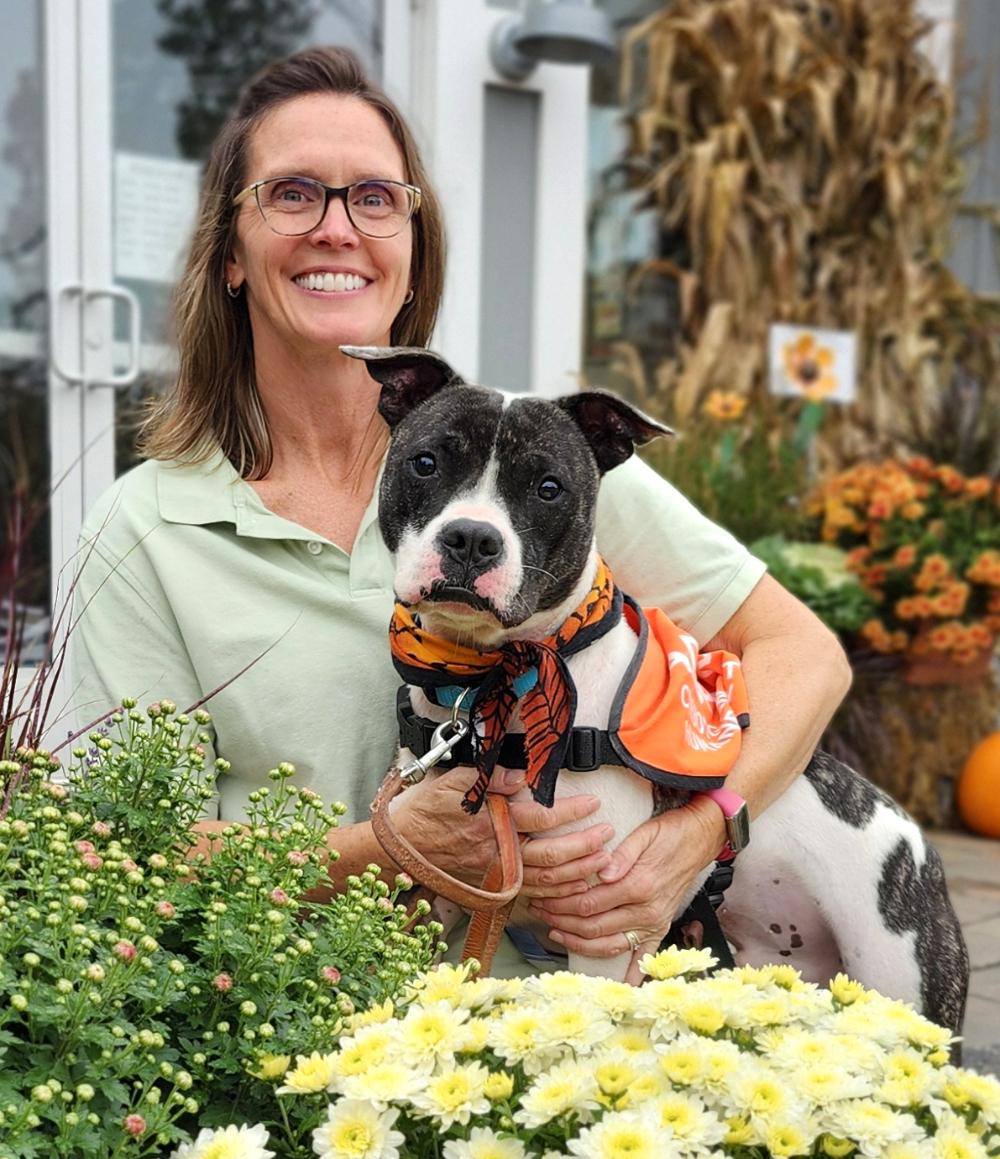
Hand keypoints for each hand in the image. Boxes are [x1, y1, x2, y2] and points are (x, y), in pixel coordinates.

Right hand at [392, 766, 608, 886]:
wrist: (403, 848)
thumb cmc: (429, 810)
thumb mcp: (454, 782)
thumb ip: (491, 777)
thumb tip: (522, 776)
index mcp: (491, 823)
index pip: (540, 817)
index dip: (570, 811)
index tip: (592, 803)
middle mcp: (497, 853)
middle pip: (552, 855)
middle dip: (585, 845)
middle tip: (608, 832)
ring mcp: (497, 875)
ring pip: (547, 880)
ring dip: (579, 871)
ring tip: (604, 859)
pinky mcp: (495, 888)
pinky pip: (534, 896)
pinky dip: (559, 895)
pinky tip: (578, 887)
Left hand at [527, 798, 723, 982]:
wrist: (701, 838)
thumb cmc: (671, 833)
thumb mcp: (645, 833)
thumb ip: (622, 854)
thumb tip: (603, 872)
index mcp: (639, 885)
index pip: (589, 903)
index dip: (562, 904)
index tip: (544, 899)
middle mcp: (647, 910)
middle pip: (594, 926)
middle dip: (563, 922)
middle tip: (541, 913)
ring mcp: (655, 922)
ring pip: (609, 945)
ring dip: (580, 944)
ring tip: (556, 934)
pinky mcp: (661, 927)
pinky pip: (643, 957)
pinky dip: (629, 974)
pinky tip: (613, 983)